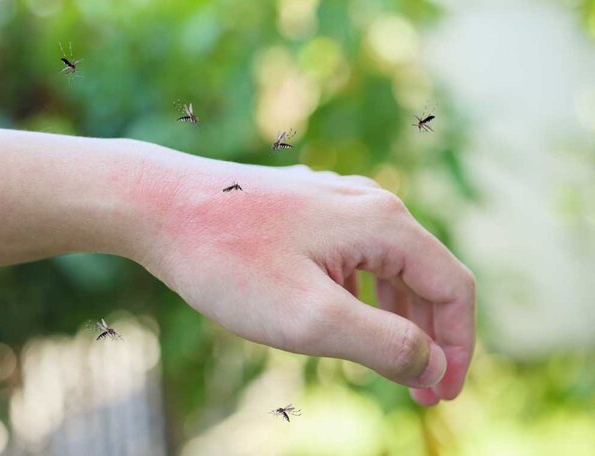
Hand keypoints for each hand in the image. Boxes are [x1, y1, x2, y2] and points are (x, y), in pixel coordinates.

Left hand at [131, 151, 475, 405]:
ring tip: (385, 362)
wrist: (159, 206)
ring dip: (396, 318)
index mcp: (384, 223)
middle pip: (426, 276)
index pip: (454, 288)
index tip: (442, 394)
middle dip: (429, 336)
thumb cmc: (229, 261)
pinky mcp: (305, 209)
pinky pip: (353, 256)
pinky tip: (342, 318)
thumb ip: (385, 344)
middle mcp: (367, 203)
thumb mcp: (312, 318)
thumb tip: (432, 364)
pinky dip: (362, 294)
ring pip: (388, 266)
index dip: (460, 347)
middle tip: (417, 390)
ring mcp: (333, 202)